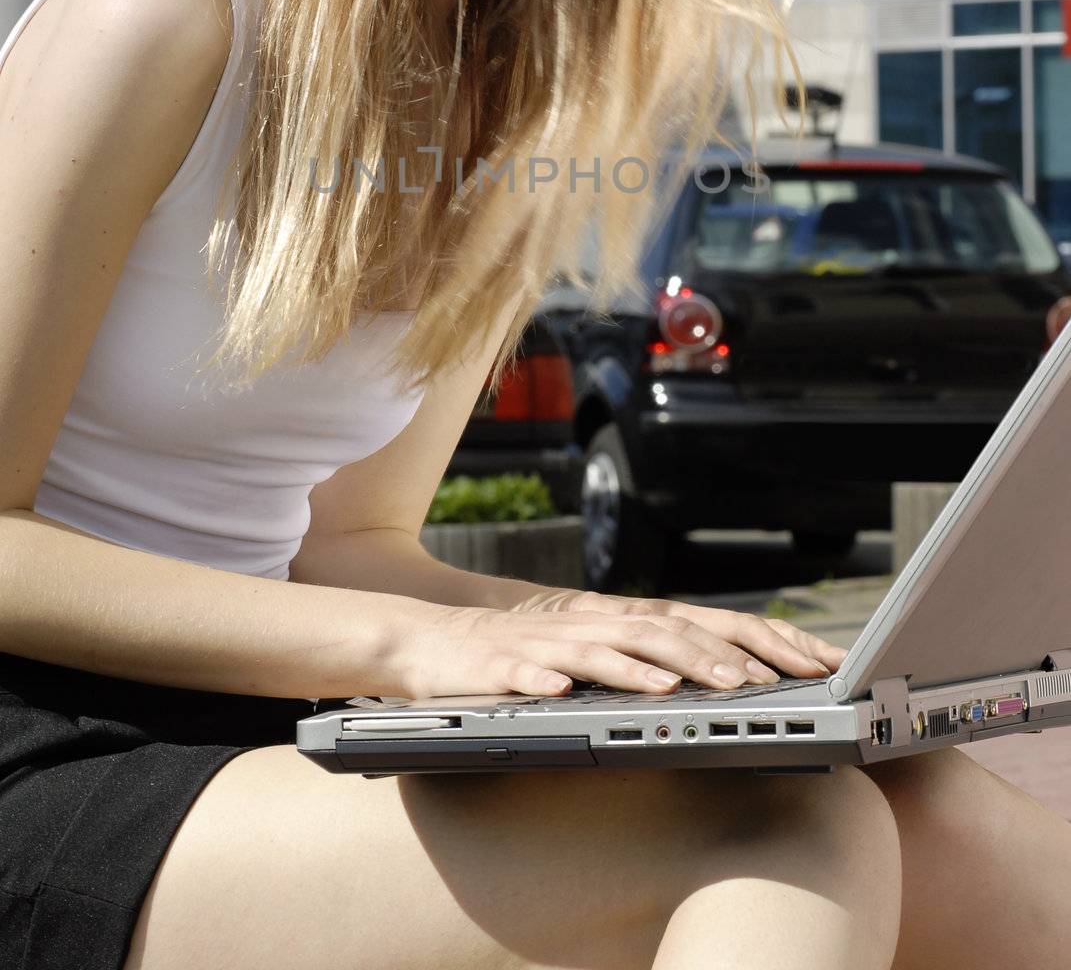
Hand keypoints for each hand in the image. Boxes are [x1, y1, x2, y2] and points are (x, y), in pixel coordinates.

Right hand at [509, 586, 847, 685]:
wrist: (429, 641)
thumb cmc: (518, 656)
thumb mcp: (593, 655)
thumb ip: (646, 660)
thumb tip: (718, 677)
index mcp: (620, 623)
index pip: (702, 624)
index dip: (756, 639)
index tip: (808, 661)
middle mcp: (591, 624)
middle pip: (661, 630)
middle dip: (712, 656)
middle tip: (759, 683)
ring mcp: (546, 643)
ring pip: (602, 646)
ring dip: (643, 665)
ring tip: (683, 687)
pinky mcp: (500, 664)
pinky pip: (528, 671)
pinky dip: (548, 677)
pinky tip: (567, 689)